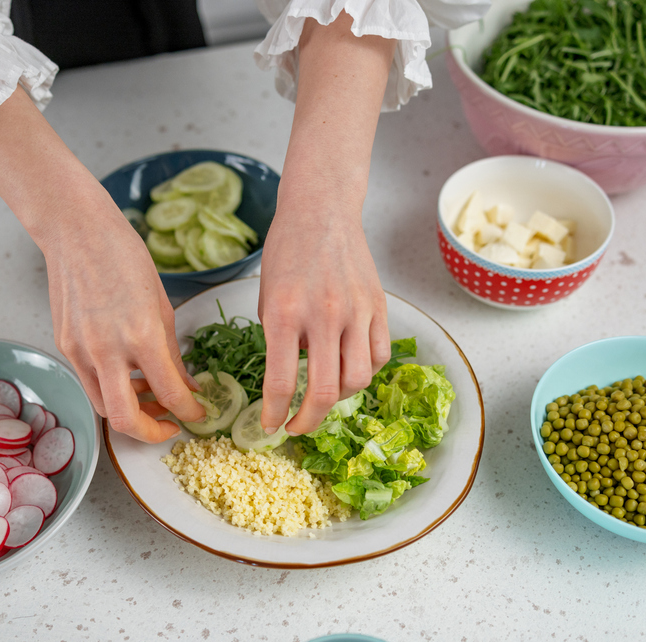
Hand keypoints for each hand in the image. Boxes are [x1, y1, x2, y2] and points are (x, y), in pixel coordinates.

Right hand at [43, 185, 204, 441]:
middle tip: (171, 426)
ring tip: (150, 398)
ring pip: (104, 407)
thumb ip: (173, 354)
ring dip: (131, 413)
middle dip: (152, 433)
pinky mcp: (65, 346)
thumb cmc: (123, 255)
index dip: (189, 413)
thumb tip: (187, 388)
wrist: (75, 229)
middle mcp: (107, 349)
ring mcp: (80, 350)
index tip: (198, 414)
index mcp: (141, 334)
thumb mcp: (162, 305)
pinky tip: (128, 376)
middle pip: (126, 420)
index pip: (170, 395)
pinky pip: (90, 384)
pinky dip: (112, 390)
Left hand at [258, 200, 388, 435]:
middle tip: (297, 427)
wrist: (321, 211)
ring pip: (357, 380)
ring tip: (323, 396)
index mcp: (284, 313)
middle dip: (307, 421)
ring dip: (339, 399)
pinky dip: (364, 372)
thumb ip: (279, 339)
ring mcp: (355, 311)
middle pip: (324, 391)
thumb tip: (292, 379)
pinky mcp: (378, 307)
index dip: (275, 414)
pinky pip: (378, 356)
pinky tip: (348, 369)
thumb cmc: (287, 252)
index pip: (281, 382)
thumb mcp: (267, 297)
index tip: (271, 426)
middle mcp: (322, 315)